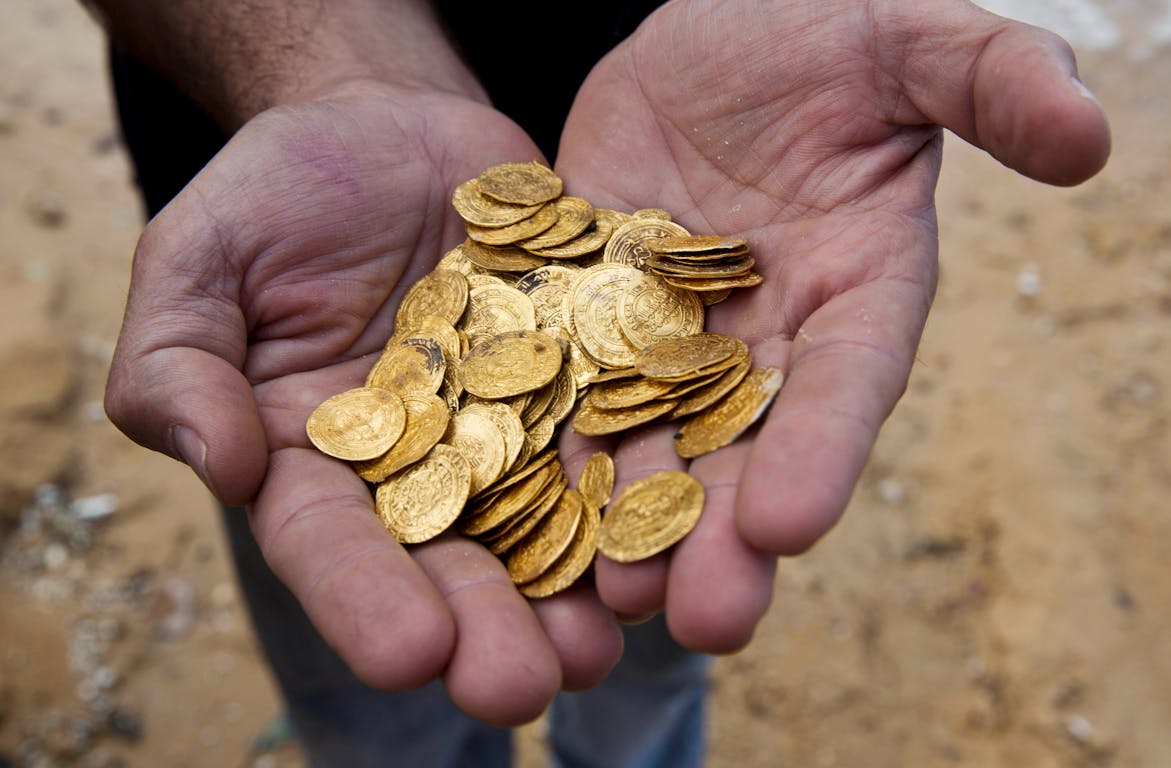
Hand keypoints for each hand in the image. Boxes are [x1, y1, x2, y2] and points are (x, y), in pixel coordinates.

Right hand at [104, 82, 622, 724]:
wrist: (389, 125)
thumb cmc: (278, 193)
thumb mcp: (199, 259)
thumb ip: (180, 363)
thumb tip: (222, 465)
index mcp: (322, 459)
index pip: (333, 544)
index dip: (366, 600)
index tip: (408, 654)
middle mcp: (427, 465)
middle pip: (451, 558)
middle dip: (485, 625)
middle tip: (519, 685)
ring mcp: (516, 425)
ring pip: (547, 521)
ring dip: (576, 589)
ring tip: (606, 646)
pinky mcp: (587, 374)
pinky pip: (621, 429)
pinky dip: (645, 483)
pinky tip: (679, 533)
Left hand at [555, 0, 1108, 647]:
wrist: (713, 25)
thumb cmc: (823, 30)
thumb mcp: (909, 39)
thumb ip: (993, 80)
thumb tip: (1091, 136)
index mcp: (857, 287)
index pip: (849, 378)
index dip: (824, 448)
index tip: (791, 524)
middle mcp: (769, 331)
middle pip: (751, 443)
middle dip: (727, 531)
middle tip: (705, 618)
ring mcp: (673, 328)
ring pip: (655, 436)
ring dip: (633, 517)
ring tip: (610, 596)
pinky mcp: (592, 307)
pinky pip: (568, 380)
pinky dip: (549, 440)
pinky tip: (521, 506)